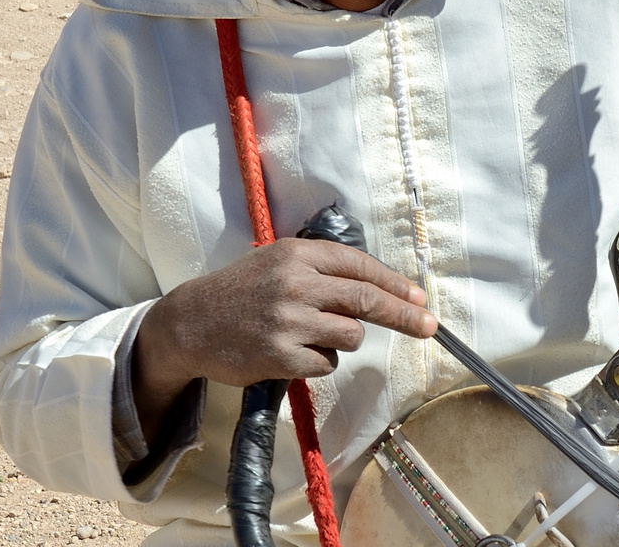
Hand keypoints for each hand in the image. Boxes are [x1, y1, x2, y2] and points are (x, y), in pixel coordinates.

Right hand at [132, 239, 435, 436]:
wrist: (189, 323)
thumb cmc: (241, 291)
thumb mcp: (278, 262)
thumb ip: (322, 269)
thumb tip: (379, 286)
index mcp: (298, 254)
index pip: (360, 267)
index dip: (395, 284)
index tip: (419, 298)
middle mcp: (296, 284)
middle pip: (367, 300)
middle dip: (405, 315)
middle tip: (429, 326)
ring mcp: (289, 321)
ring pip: (350, 335)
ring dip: (342, 340)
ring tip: (310, 335)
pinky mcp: (281, 356)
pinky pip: (326, 363)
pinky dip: (319, 362)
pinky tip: (292, 353)